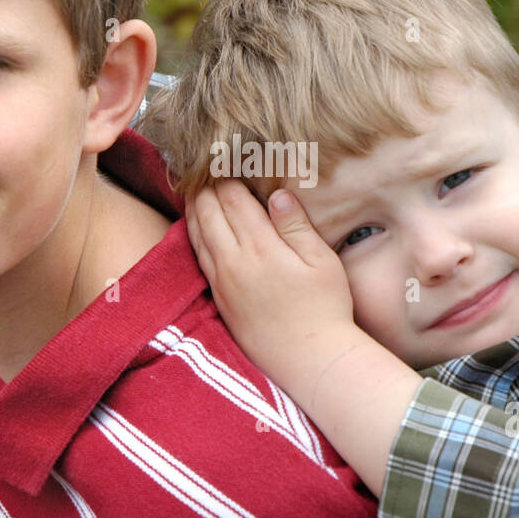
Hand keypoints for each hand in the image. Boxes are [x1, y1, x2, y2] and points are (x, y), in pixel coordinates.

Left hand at [185, 179, 356, 382]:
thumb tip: (276, 194)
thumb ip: (295, 225)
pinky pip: (198, 257)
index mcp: (260, 248)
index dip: (225, 174)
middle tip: (203, 165)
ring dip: (194, 207)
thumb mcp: (320, 262)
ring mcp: (222, 282)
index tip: (224, 156)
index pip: (232, 199)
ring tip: (194, 188)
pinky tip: (197, 226)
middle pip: (208, 212)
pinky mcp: (219, 299)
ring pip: (197, 234)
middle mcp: (233, 262)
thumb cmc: (325, 309)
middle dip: (204, 186)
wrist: (308, 360)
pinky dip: (193, 234)